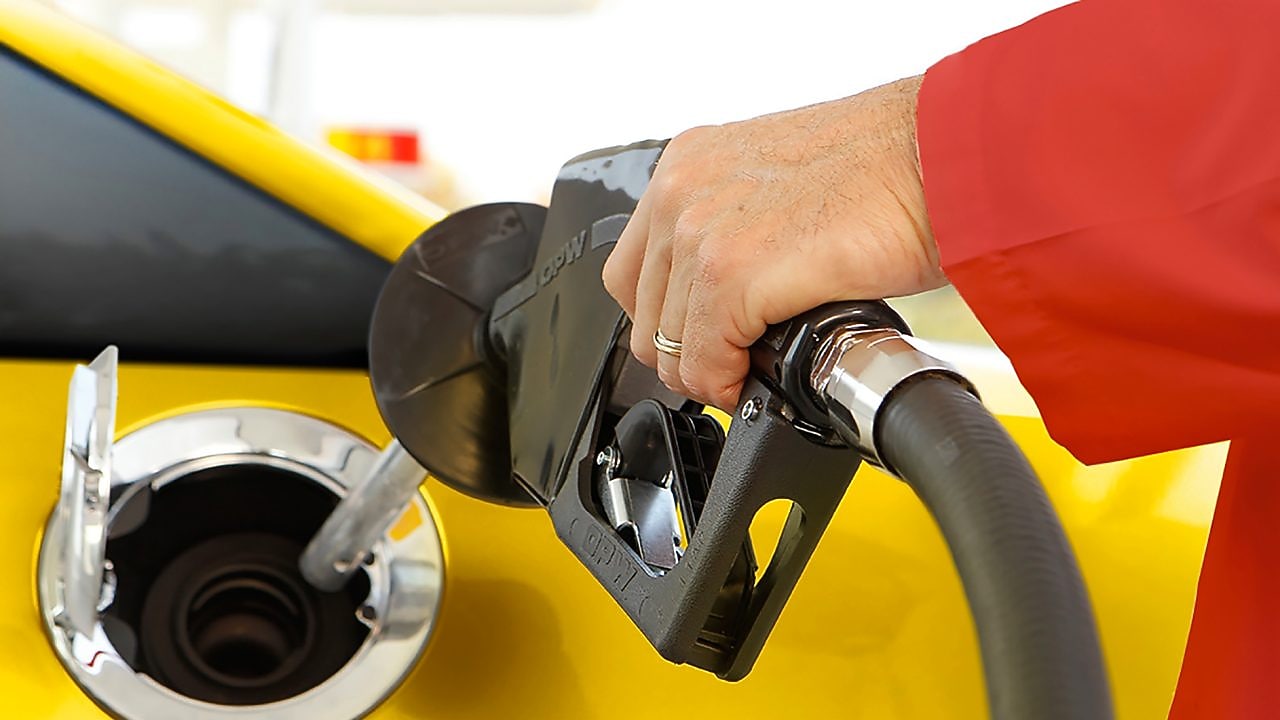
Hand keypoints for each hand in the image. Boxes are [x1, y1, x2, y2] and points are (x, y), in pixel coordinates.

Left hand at [602, 75, 945, 410]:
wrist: (945, 155)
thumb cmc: (891, 165)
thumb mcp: (782, 184)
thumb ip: (738, 226)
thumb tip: (729, 295)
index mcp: (690, 164)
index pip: (635, 270)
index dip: (668, 318)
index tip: (702, 337)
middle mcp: (682, 189)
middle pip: (643, 312)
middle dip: (686, 352)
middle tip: (733, 364)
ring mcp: (700, 230)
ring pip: (668, 345)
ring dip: (709, 372)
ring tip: (753, 370)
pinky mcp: (732, 272)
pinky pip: (703, 361)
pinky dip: (728, 383)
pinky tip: (761, 375)